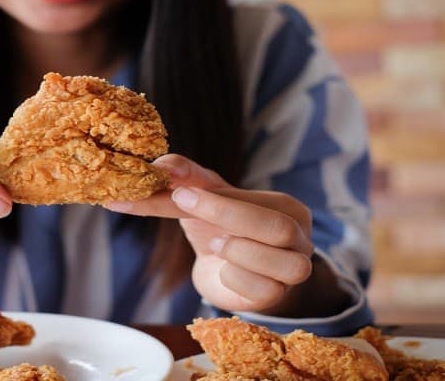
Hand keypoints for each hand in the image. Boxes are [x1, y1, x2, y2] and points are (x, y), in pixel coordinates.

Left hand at [104, 154, 313, 311]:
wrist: (220, 273)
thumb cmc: (216, 228)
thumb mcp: (201, 198)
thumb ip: (185, 178)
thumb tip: (162, 165)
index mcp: (286, 208)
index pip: (257, 201)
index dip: (215, 200)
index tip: (177, 193)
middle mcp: (299, 238)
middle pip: (278, 228)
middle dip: (227, 217)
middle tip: (183, 205)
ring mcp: (292, 270)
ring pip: (285, 264)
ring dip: (239, 251)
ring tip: (213, 243)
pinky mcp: (276, 296)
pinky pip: (266, 291)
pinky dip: (237, 279)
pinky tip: (223, 270)